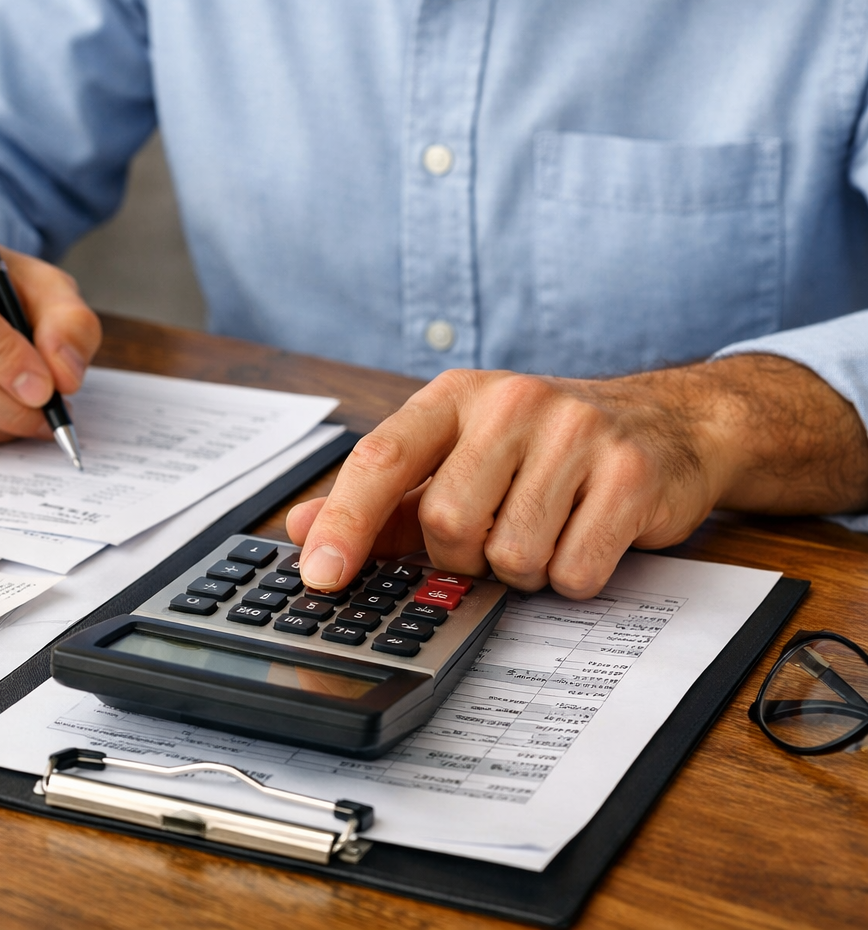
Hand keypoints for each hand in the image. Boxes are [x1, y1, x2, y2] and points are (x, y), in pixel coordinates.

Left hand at [287, 357, 867, 598]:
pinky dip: (573, 577)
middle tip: (492, 537)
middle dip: (462, 557)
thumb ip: (381, 499)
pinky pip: (575, 571)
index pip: (381, 458)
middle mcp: (511, 403)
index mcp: (455, 396)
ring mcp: (577, 434)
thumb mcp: (458, 457)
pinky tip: (586, 537)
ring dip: (523, 570)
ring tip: (546, 530)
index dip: (345, 523)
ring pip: (512, 556)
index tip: (319, 576)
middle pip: (447, 523)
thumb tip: (302, 529)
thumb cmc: (543, 450)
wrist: (670, 423)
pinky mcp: (632, 475)